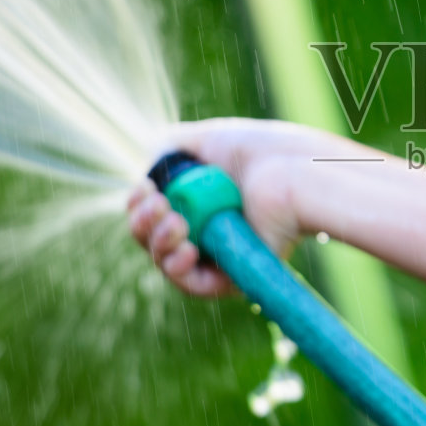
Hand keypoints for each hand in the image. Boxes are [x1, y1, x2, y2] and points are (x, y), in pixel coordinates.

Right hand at [125, 117, 358, 296]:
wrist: (286, 172)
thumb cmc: (255, 153)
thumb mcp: (204, 140)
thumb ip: (168, 150)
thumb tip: (148, 175)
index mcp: (197, 200)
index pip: (153, 215)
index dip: (138, 206)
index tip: (144, 188)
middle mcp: (206, 228)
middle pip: (151, 240)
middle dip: (143, 224)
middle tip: (158, 205)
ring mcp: (219, 254)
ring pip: (166, 263)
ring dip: (157, 242)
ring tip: (176, 222)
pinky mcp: (233, 277)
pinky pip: (193, 285)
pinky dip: (178, 268)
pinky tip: (185, 248)